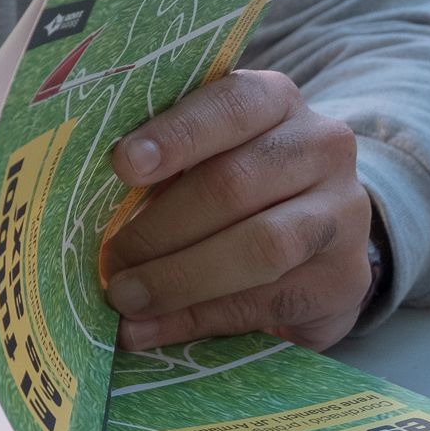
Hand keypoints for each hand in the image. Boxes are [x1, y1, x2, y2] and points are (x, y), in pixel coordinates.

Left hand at [98, 70, 372, 351]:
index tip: (123, 165)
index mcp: (274, 99)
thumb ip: (163, 166)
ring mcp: (342, 212)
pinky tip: (153, 331)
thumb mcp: (208, 154)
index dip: (175, 135)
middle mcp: (320, 145)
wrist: (321, 232)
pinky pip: (267, 301)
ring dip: (180, 279)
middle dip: (160, 229)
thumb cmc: (238, 180)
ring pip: (258, 247)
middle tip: (109, 261)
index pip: (228, 105)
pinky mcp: (346, 277)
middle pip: (233, 184)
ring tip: (126, 299)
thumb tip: (83, 205)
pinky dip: (200, 318)